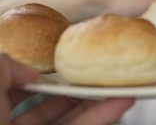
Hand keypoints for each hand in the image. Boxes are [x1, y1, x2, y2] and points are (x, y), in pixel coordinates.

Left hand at [0, 54, 133, 124]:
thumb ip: (5, 64)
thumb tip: (32, 71)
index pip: (17, 87)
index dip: (40, 72)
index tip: (61, 62)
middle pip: (49, 102)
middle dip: (75, 85)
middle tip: (97, 72)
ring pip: (70, 117)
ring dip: (96, 99)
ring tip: (118, 83)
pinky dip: (101, 115)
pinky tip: (120, 101)